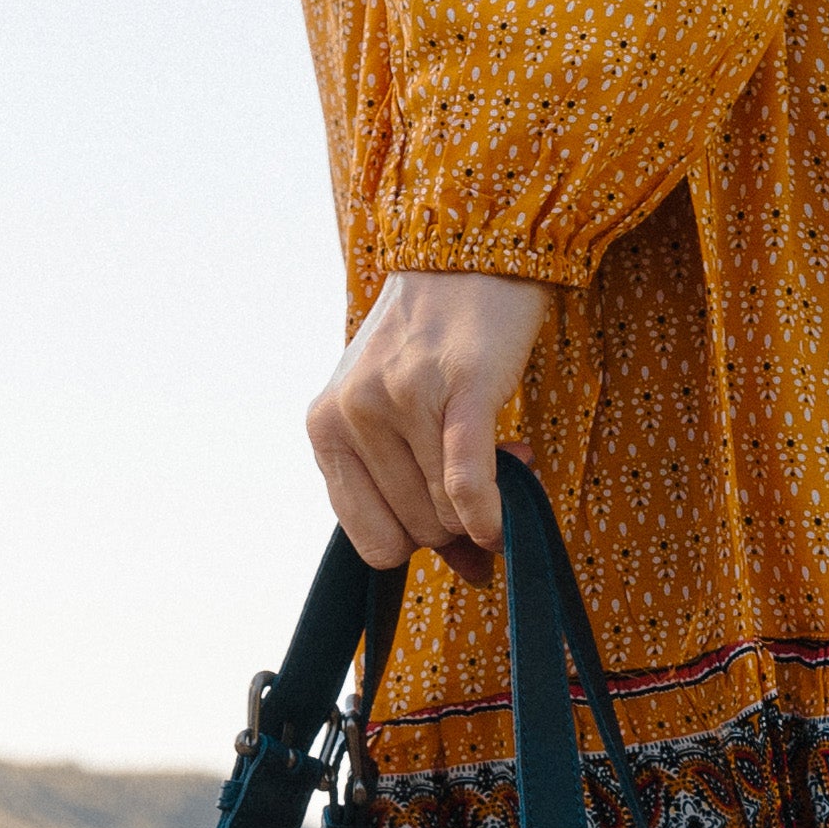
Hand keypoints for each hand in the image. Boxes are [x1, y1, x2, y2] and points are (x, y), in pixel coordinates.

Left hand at [306, 271, 553, 570]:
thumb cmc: (433, 345)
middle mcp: (352, 415)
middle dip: (456, 523)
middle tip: (482, 478)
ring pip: (447, 512)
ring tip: (503, 453)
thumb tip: (476, 571)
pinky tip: (503, 523)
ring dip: (485, 506)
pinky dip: (488, 513)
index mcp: (325, 428)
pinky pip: (467, 482)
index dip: (417, 542)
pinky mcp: (456, 388)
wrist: (468, 256)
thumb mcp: (396, 414)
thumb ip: (417, 491)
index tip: (446, 520)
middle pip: (416, 531)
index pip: (370, 541)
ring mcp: (398, 400)